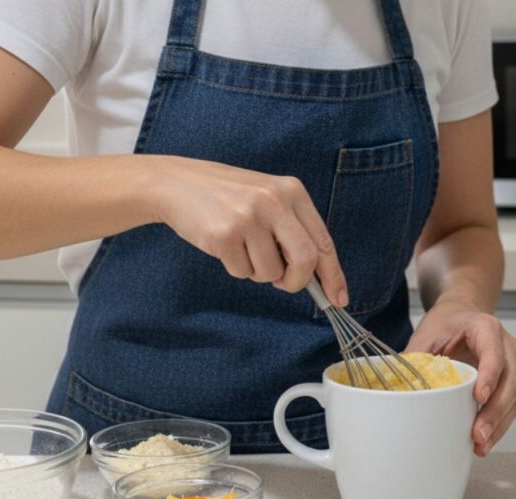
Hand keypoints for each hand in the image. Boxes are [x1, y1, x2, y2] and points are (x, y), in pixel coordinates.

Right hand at [148, 156, 347, 304]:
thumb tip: (318, 276)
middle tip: (283, 283)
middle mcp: (274, 201)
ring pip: (270, 273)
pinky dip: (236, 267)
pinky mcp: (224, 235)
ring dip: (258, 272)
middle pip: (306, 260)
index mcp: (292, 191)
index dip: (333, 275)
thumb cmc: (228, 197)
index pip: (323, 241)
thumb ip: (293, 229)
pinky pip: (242, 272)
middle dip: (297, 282)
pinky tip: (224, 245)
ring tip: (242, 247)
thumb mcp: (268, 198)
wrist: (177, 183)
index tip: (338, 298)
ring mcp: (249, 217)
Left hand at [406, 300, 515, 456]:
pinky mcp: (508, 381)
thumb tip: (399, 389)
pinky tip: (485, 440)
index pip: (494, 354)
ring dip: (499, 424)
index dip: (489, 377)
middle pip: (510, 381)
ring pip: (513, 397)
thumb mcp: (427, 334)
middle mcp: (505, 346)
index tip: (478, 398)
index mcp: (486, 328)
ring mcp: (510, 364)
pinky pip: (510, 404)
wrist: (460, 314)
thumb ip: (416, 359)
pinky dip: (499, 424)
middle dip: (495, 411)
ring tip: (481, 444)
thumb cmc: (447, 322)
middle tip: (478, 434)